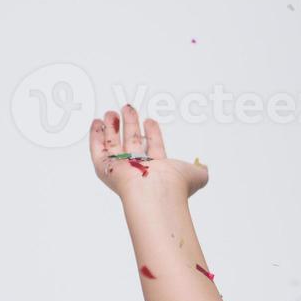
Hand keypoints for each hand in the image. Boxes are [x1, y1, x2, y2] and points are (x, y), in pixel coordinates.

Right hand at [89, 104, 208, 200]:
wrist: (155, 191)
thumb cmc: (176, 184)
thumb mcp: (196, 175)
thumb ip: (201, 170)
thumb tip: (205, 168)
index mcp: (157, 170)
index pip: (154, 147)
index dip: (153, 133)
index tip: (150, 120)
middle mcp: (138, 168)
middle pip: (132, 142)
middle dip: (130, 125)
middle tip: (128, 109)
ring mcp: (121, 168)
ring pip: (114, 143)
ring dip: (112, 126)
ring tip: (112, 112)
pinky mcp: (105, 168)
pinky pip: (97, 150)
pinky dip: (96, 136)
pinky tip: (97, 122)